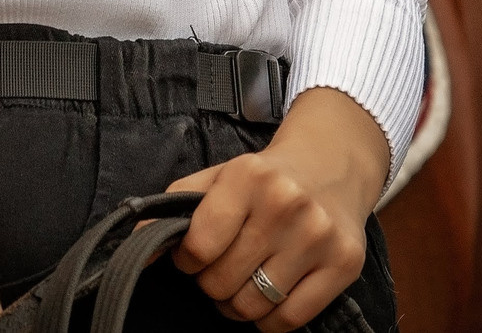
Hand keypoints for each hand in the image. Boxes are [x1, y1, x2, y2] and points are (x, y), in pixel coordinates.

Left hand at [165, 87, 386, 328]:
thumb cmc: (266, 178)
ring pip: (254, 306)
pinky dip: (269, 320)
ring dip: (238, 304)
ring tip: (243, 281)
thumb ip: (174, 207)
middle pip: (223, 282)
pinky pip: (290, 320)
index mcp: (249, 177)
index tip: (194, 256)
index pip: (199, 245)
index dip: (187, 260)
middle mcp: (286, 204)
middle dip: (212, 283)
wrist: (332, 164)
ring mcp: (319, 236)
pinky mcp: (344, 264)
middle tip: (221, 268)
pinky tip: (268, 294)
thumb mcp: (218, 177)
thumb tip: (136, 243)